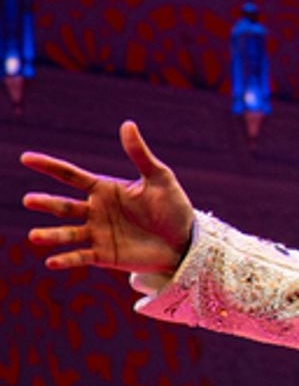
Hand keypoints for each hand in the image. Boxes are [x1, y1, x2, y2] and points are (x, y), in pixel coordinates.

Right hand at [22, 120, 194, 275]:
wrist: (185, 242)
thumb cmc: (172, 207)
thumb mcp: (160, 178)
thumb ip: (140, 155)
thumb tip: (128, 124)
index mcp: (104, 189)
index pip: (71, 175)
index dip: (49, 166)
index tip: (26, 158)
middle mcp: (95, 211)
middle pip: (65, 206)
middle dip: (46, 203)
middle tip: (29, 200)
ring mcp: (97, 234)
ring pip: (68, 233)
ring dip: (51, 235)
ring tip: (34, 236)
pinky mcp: (104, 255)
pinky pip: (81, 257)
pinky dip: (67, 259)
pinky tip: (52, 262)